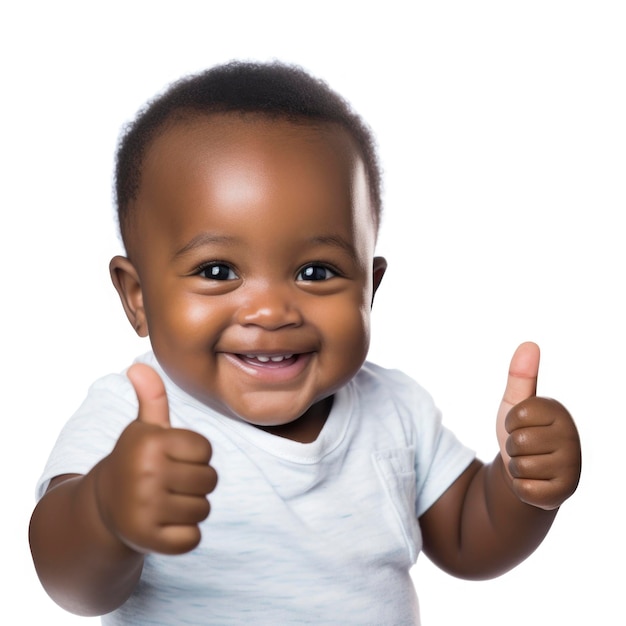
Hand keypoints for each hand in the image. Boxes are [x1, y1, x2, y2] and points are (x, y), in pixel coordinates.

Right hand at [94, 363, 217, 553]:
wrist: (103, 507)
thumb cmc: (135, 459)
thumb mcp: (143, 428)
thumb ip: (151, 397)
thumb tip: (137, 366)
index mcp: (149, 443)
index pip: (206, 449)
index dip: (194, 454)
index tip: (172, 457)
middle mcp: (145, 474)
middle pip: (209, 479)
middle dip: (196, 481)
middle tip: (170, 482)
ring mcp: (145, 510)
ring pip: (203, 509)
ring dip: (191, 507)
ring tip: (166, 501)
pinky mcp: (148, 542)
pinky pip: (193, 538)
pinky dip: (184, 534)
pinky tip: (163, 524)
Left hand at [496, 342, 580, 510]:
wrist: (524, 472)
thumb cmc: (520, 433)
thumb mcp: (515, 404)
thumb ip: (520, 376)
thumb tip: (529, 344)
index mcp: (561, 412)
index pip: (518, 414)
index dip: (510, 421)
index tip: (521, 424)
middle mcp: (572, 438)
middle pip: (517, 441)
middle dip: (512, 446)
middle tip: (524, 448)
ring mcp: (572, 467)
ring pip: (520, 465)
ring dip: (516, 466)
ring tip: (529, 463)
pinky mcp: (564, 493)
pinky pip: (525, 488)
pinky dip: (520, 486)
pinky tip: (533, 482)